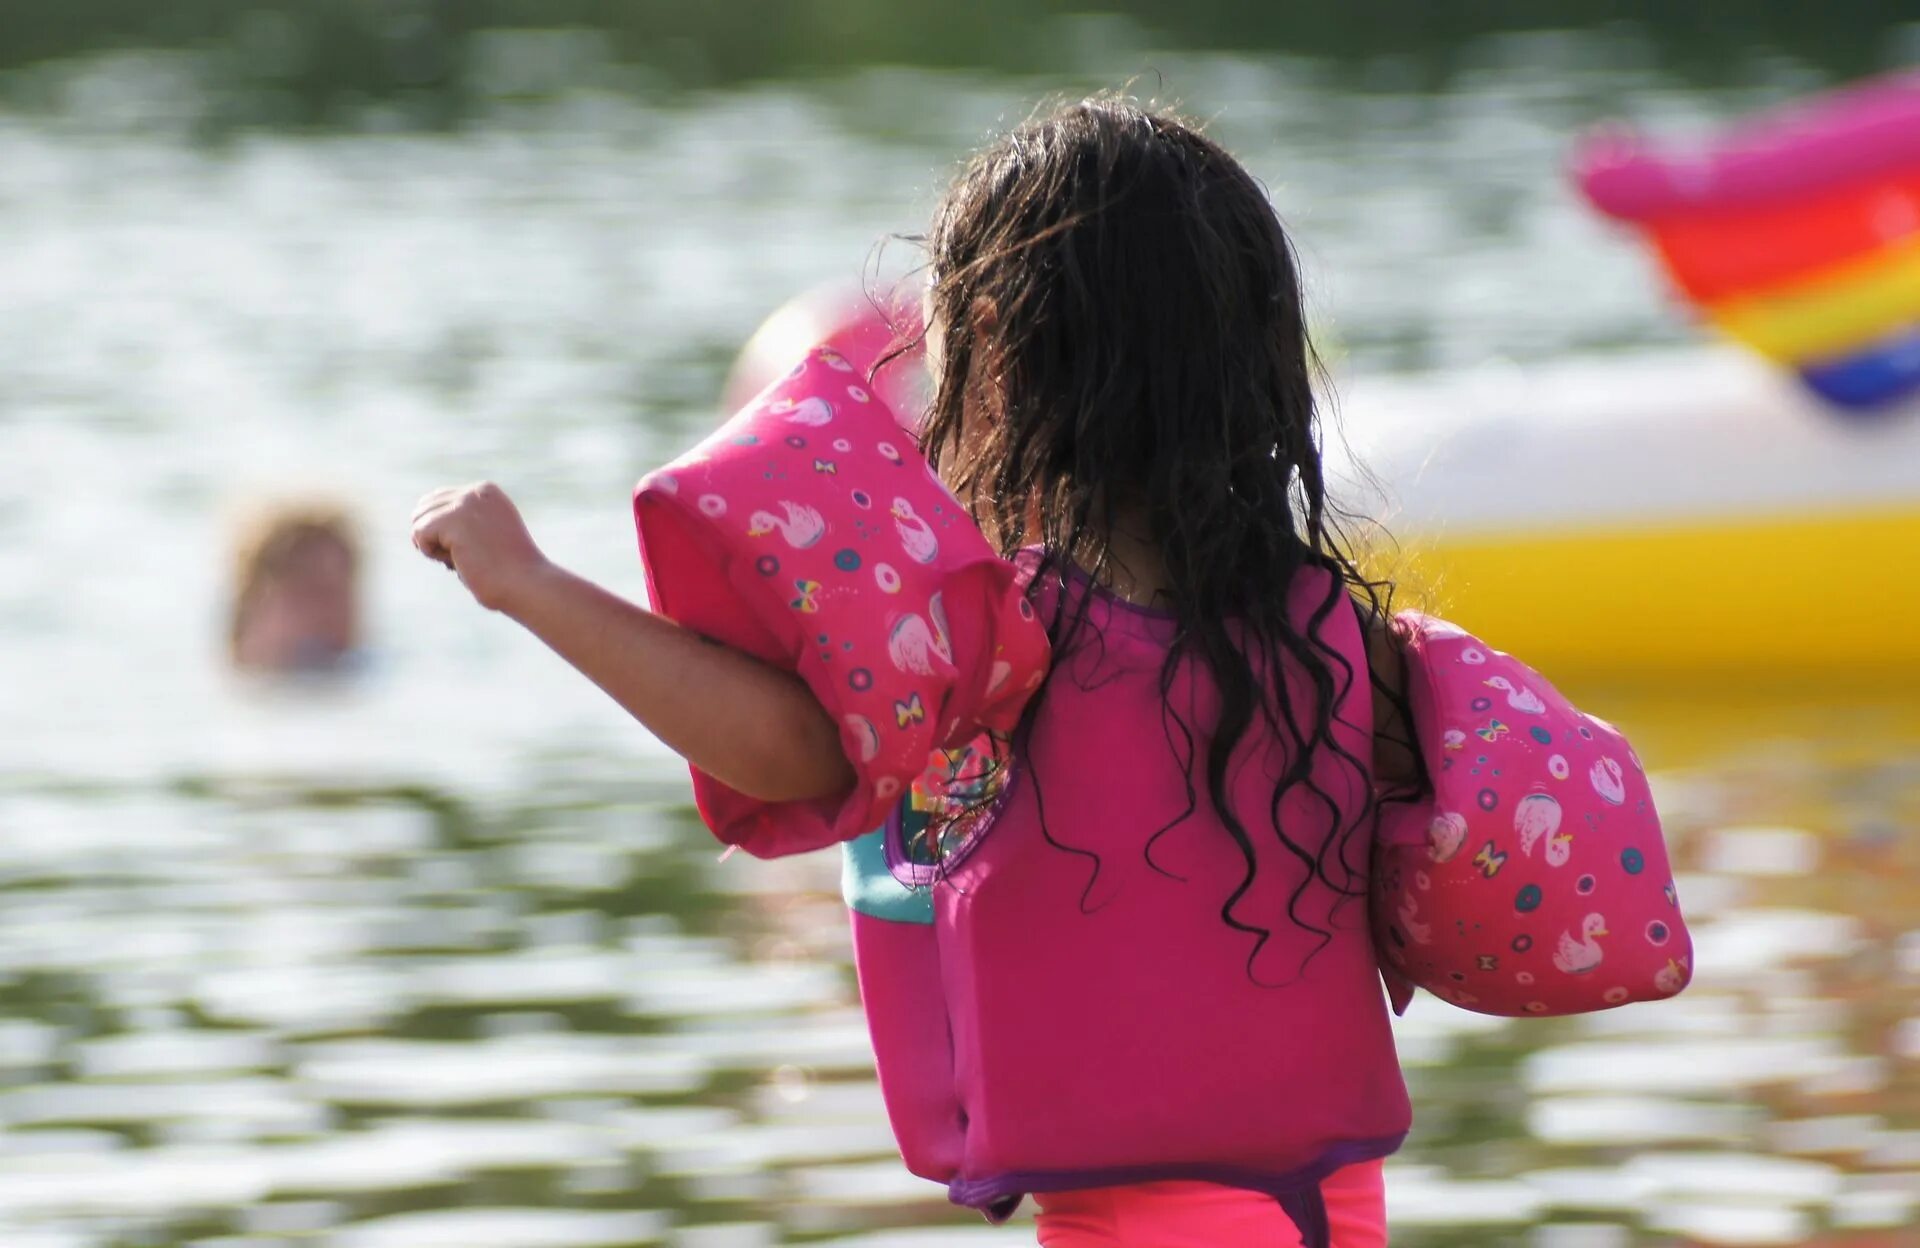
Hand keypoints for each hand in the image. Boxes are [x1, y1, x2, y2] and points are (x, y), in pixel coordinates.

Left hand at [411, 482, 549, 612]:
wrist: (526, 584)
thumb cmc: (507, 572)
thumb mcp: (487, 537)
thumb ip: (463, 523)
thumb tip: (419, 524)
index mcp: (486, 492)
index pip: (439, 500)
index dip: (441, 530)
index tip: (467, 550)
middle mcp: (476, 491)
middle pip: (424, 506)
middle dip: (433, 535)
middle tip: (460, 556)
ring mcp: (465, 502)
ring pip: (419, 519)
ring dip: (433, 545)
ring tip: (463, 559)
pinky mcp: (454, 519)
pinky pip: (419, 533)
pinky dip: (431, 552)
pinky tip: (458, 560)